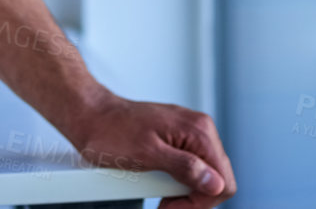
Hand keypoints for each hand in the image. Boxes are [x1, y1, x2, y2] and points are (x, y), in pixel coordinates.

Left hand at [65, 91, 235, 207]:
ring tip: (162, 197)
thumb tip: (214, 182)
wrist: (92, 116)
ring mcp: (188, 133)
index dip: (202, 202)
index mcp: (198, 131)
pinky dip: (178, 182)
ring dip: (186, 192)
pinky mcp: (177, 138)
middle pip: (217, 179)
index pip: (223, 180)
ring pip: (205, 175)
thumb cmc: (111, 132)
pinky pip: (190, 166)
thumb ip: (184, 168)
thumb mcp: (148, 155)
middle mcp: (199, 129)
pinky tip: (160, 183)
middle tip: (166, 206)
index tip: (174, 207)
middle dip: (194, 199)